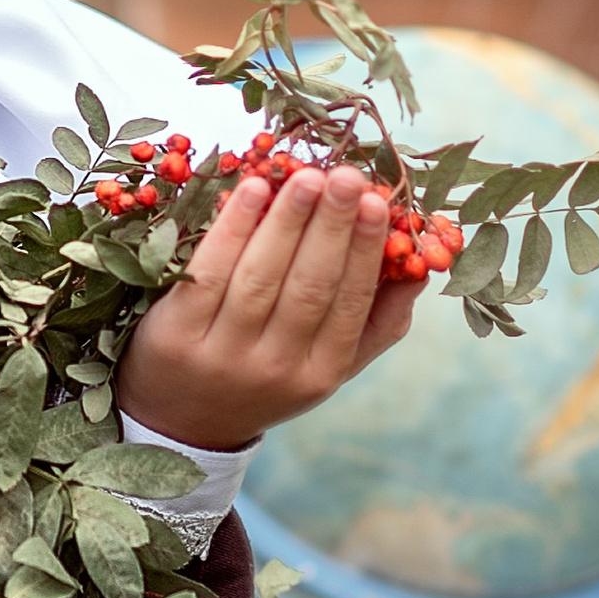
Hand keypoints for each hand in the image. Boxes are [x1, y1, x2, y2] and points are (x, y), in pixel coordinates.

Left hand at [112, 165, 419, 453]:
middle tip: (347, 177)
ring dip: (286, 221)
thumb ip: (378, 320)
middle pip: (308, 288)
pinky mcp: (176, 336)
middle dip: (331, 227)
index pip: (350, 305)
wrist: (182, 421)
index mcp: (321, 372)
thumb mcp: (328, 363)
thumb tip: (423, 265)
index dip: (365, 253)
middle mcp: (274, 368)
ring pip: (261, 278)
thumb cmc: (268, 374)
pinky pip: (209, 275)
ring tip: (306, 177)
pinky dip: (232, 229)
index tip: (379, 203)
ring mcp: (222, 354)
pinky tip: (251, 190)